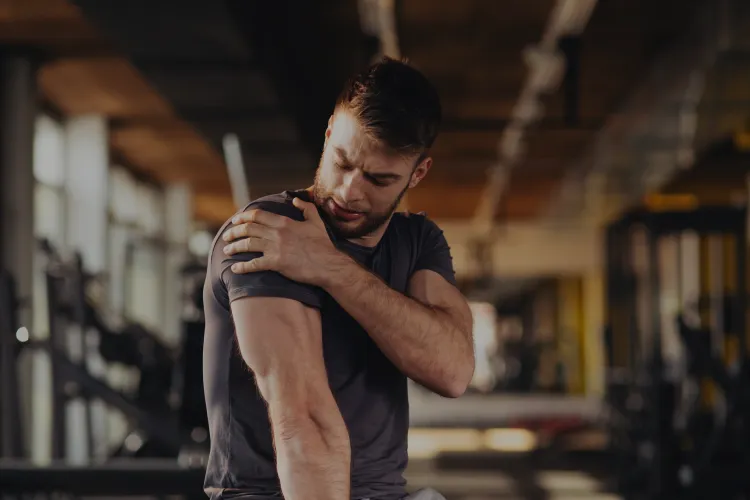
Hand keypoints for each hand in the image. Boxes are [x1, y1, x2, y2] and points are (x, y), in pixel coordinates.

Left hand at [222, 197, 344, 285]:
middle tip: (227, 236)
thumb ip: (305, 208)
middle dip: (234, 231)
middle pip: (248, 229)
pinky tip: (235, 269)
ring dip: (234, 247)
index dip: (243, 217)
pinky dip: (242, 267)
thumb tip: (295, 200)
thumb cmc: (323, 244)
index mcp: (284, 222)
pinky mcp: (276, 264)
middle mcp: (277, 233)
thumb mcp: (316, 221)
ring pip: (248, 245)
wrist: (328, 264)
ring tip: (227, 250)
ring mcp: (275, 248)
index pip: (258, 215)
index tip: (235, 220)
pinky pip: (254, 264)